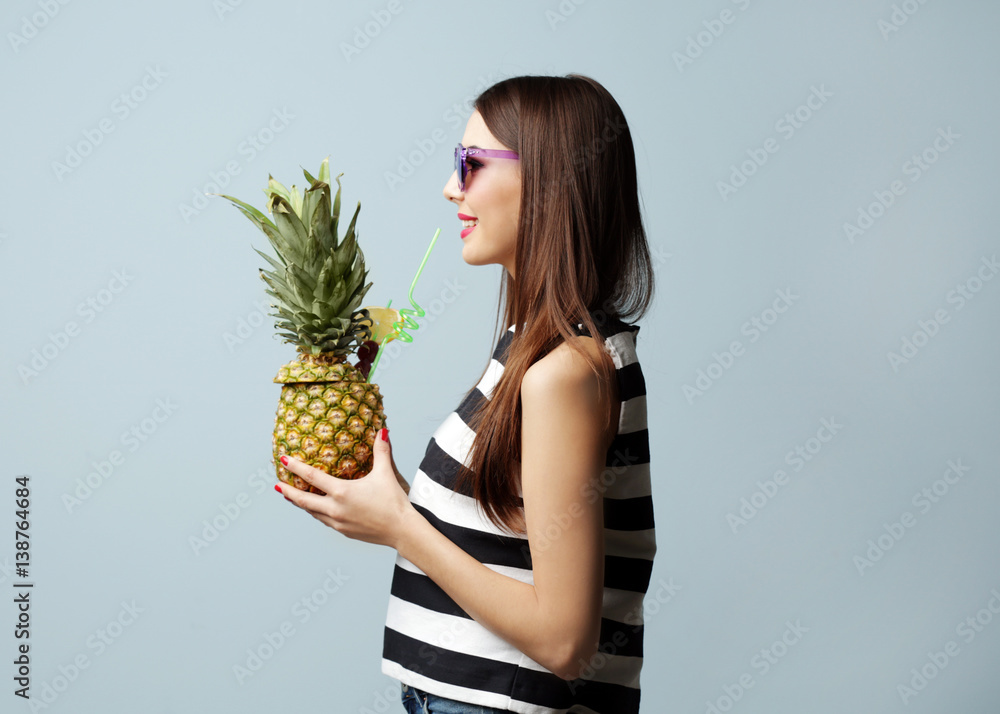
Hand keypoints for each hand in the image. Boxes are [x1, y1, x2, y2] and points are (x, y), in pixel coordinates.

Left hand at [277, 428, 412, 548]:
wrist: (402, 530)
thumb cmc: (394, 502)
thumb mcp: (385, 474)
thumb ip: (382, 451)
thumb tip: (383, 431)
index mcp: (342, 493)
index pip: (312, 478)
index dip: (295, 467)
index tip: (282, 460)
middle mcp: (335, 509)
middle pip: (303, 500)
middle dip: (288, 491)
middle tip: (277, 485)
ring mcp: (337, 522)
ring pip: (312, 512)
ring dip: (301, 503)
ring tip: (292, 496)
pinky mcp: (343, 531)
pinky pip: (324, 520)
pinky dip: (316, 512)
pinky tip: (317, 509)